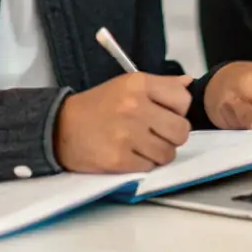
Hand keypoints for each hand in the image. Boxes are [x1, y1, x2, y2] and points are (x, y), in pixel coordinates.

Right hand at [54, 73, 191, 173]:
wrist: (62, 128)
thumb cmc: (99, 106)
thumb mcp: (127, 85)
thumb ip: (161, 85)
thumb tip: (189, 84)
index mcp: (139, 84)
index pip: (183, 100)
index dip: (178, 110)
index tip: (165, 113)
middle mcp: (135, 106)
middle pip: (181, 130)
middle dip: (172, 135)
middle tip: (156, 133)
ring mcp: (127, 134)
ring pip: (168, 153)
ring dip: (158, 152)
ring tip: (141, 144)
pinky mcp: (120, 159)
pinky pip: (150, 167)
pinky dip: (143, 164)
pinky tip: (129, 154)